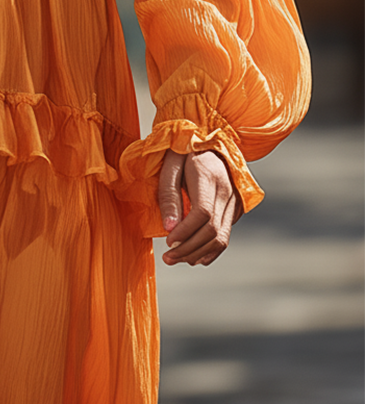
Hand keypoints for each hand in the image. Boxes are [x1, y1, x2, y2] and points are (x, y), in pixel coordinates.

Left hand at [158, 149, 242, 266]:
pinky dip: (209, 252)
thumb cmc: (183, 155)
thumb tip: (169, 228)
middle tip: (167, 258)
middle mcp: (228, 191)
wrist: (208, 145)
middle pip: (212, 231)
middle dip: (188, 249)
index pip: (203, 213)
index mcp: (210, 177)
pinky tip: (192, 258)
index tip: (168, 242)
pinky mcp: (235, 211)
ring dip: (197, 254)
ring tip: (176, 259)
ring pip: (221, 239)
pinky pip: (225, 237)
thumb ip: (169, 197)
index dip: (185, 232)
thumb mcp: (169, 169)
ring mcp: (235, 202)